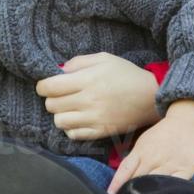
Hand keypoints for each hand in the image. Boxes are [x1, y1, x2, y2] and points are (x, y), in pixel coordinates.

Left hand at [34, 53, 160, 143]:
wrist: (151, 97)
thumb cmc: (127, 75)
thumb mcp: (104, 58)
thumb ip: (79, 62)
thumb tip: (59, 70)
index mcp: (87, 80)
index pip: (50, 87)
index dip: (42, 86)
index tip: (45, 85)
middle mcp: (88, 101)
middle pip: (51, 105)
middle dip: (51, 99)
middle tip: (60, 95)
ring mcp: (94, 119)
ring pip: (59, 121)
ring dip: (60, 114)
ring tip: (69, 108)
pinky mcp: (100, 132)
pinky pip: (73, 135)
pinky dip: (71, 128)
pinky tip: (78, 119)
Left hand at [107, 99, 193, 193]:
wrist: (187, 123)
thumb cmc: (162, 135)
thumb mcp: (144, 142)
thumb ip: (134, 160)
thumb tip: (122, 178)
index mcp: (141, 151)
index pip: (125, 170)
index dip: (117, 184)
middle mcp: (154, 158)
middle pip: (138, 180)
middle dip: (130, 192)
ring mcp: (170, 165)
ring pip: (155, 185)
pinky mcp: (185, 170)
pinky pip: (174, 185)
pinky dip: (167, 193)